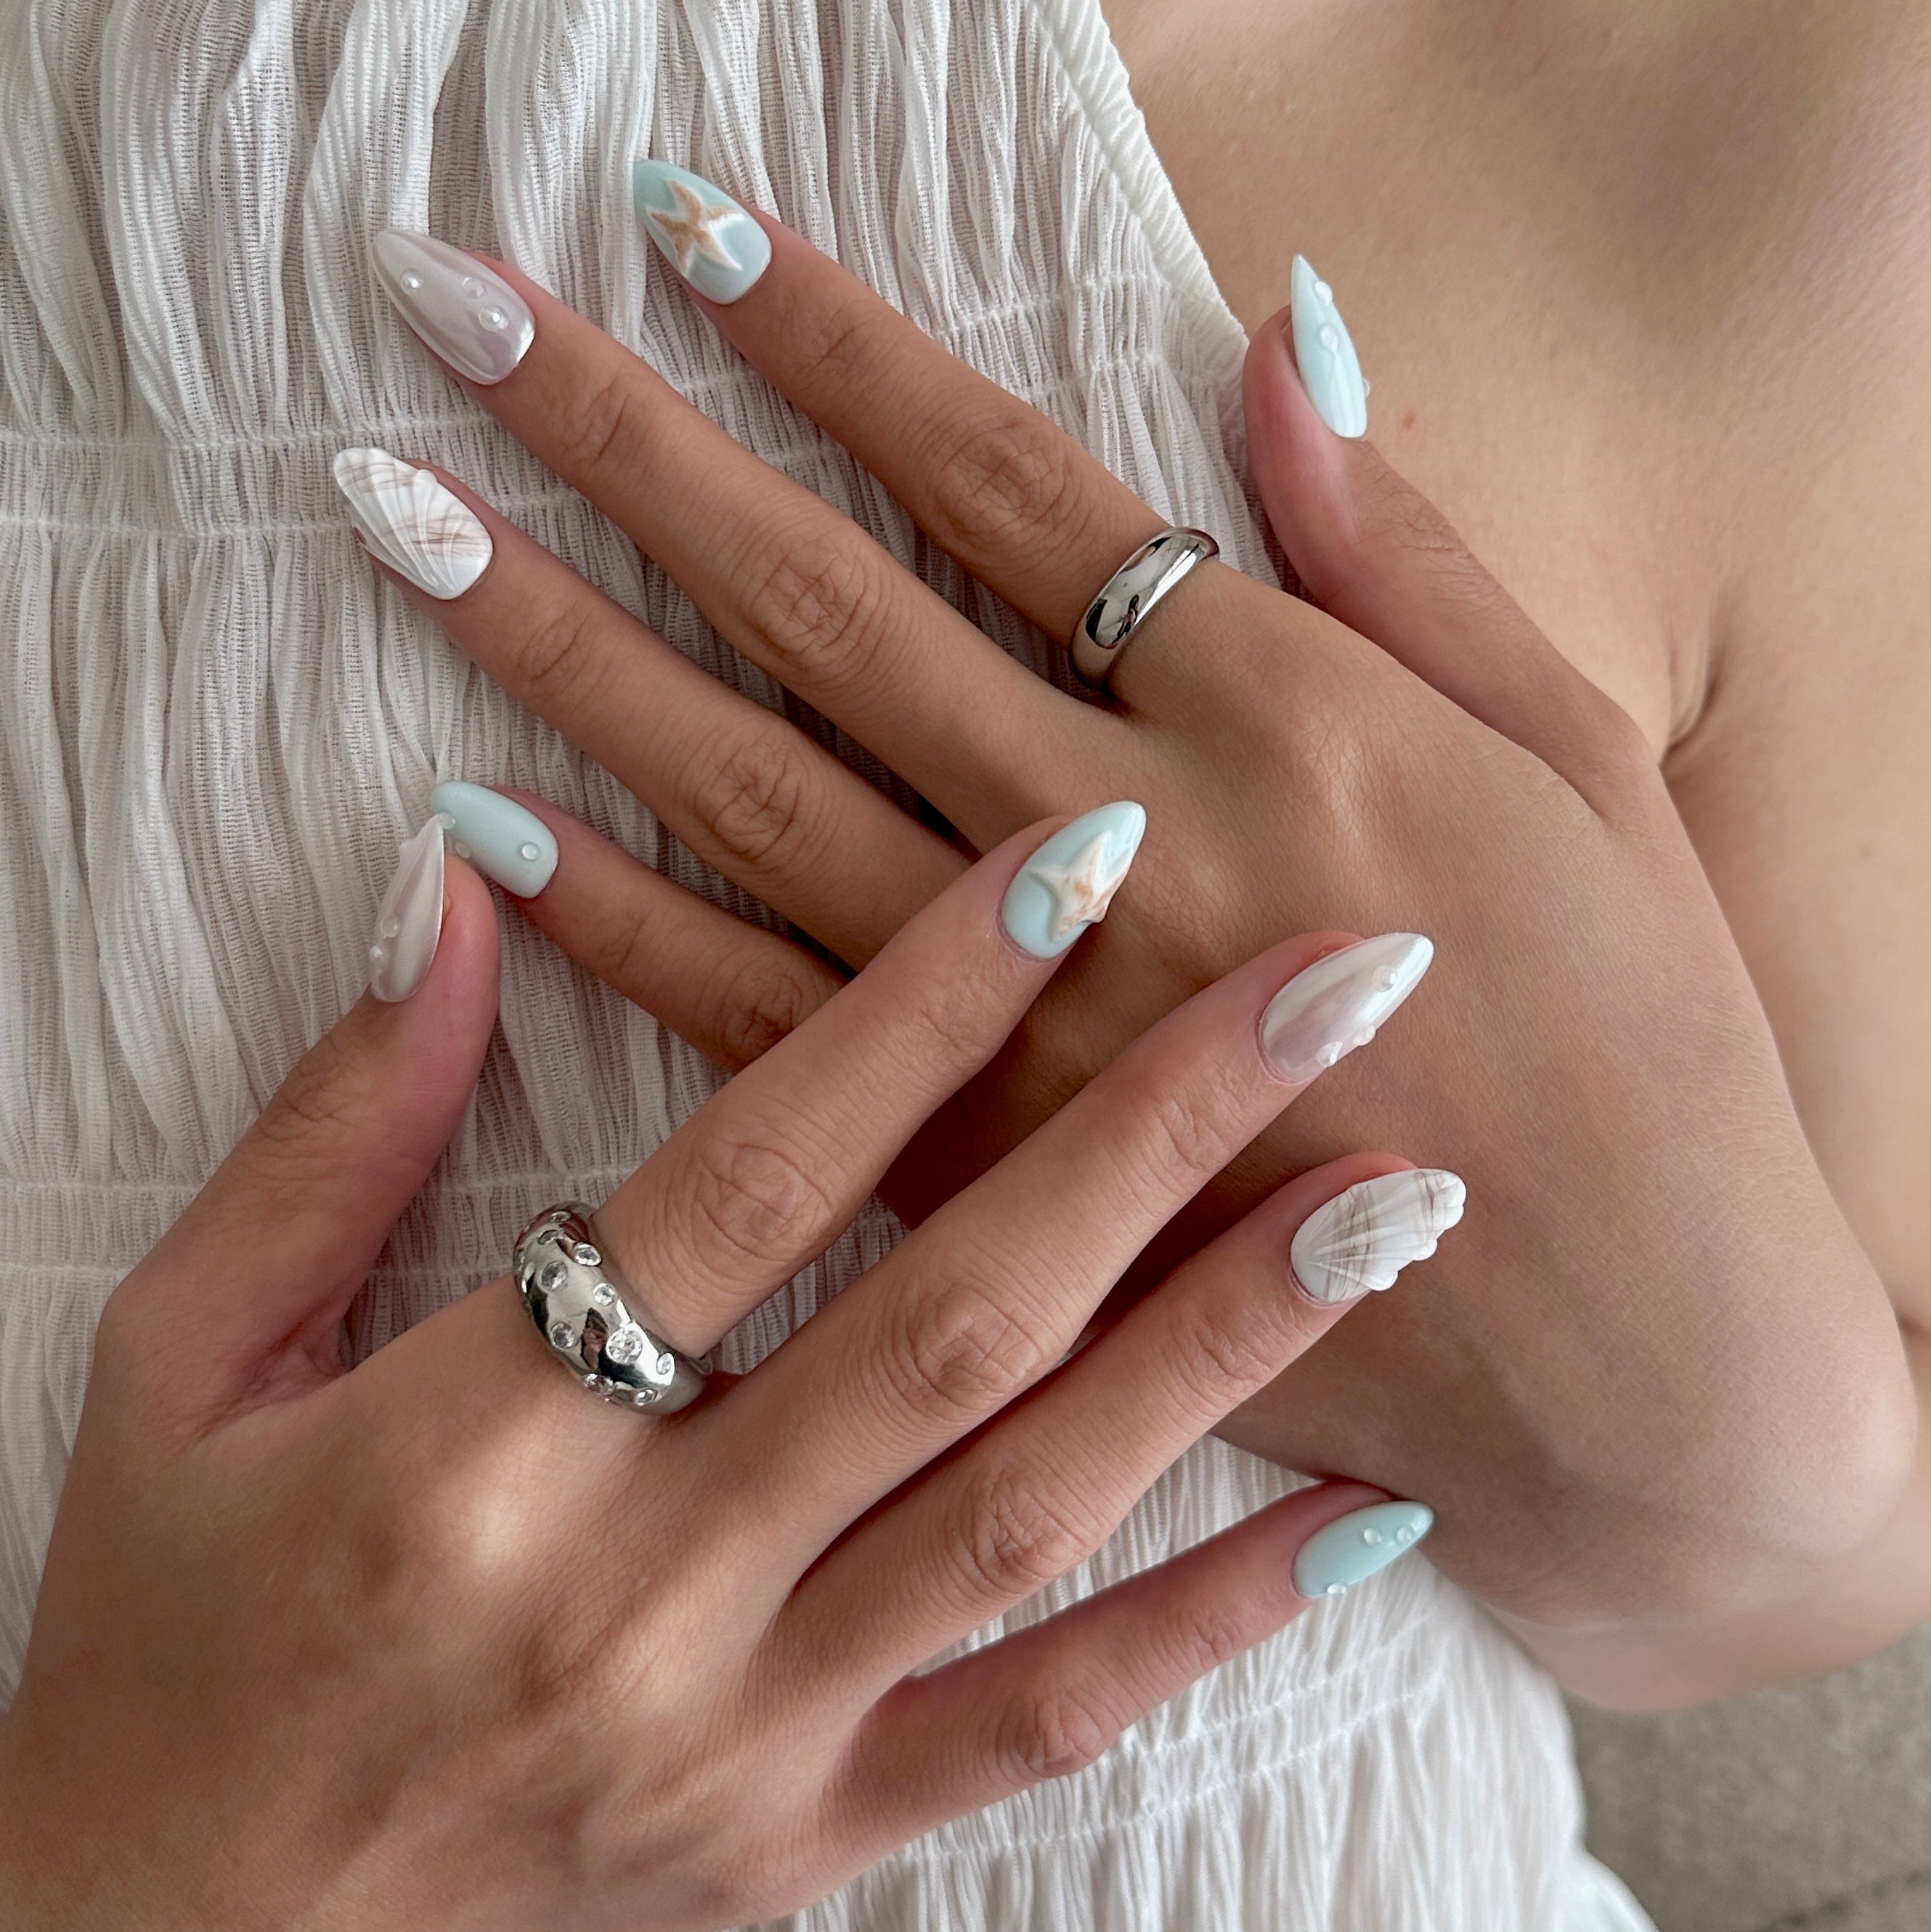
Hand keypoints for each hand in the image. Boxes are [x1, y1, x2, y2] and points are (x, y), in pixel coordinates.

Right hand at [0, 820, 1451, 1929]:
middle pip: (951, 1317)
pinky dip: (1214, 1619)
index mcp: (473, 1447)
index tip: (1081, 857)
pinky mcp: (807, 1840)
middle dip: (1159, 1128)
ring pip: (1036, 1507)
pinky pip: (1043, 1723)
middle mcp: (643, 1590)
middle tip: (1340, 983)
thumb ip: (334, 1124)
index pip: (754, 1176)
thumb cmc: (167, 1635)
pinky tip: (1369, 1516)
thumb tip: (461, 886)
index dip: (924, 1002)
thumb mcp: (180, 1364)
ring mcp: (749, 1735)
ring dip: (1233, 1342)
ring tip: (1404, 1199)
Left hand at [344, 206, 1912, 1697]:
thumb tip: (1281, 337)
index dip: (832, 339)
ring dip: (564, 647)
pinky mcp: (976, 1171)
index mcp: (1273, 715)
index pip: (997, 480)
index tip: (681, 221)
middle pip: (822, 605)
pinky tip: (482, 822)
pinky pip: (760, 1025)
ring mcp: (1022, 1016)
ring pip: (746, 792)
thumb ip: (1403, 550)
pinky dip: (621, 918)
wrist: (1634, 1355)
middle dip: (630, 443)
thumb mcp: (1579, 755)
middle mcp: (1118, 843)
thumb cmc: (1640, 1046)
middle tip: (452, 309)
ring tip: (405, 521)